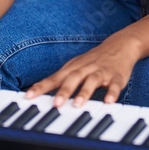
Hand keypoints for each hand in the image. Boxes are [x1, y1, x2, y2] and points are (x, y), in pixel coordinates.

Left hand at [25, 35, 140, 108]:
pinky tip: (109, 102)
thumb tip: (36, 94)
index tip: (28, 96)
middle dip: (64, 91)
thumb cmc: (92, 60)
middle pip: (73, 78)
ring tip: (78, 104)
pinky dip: (112, 93)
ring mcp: (101, 71)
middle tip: (55, 104)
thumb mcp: (74, 68)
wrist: (120, 45)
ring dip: (85, 92)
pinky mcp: (116, 77)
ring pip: (92, 81)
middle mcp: (85, 68)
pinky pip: (114, 85)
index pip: (54, 78)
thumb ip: (58, 81)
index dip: (41, 87)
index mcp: (73, 68)